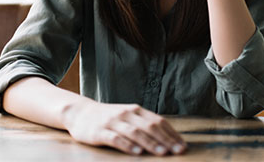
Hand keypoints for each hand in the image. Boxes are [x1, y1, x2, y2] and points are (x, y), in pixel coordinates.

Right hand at [61, 98, 186, 155]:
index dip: (172, 134)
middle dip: (166, 139)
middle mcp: (126, 114)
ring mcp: (113, 122)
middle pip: (150, 127)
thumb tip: (167, 137)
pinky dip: (128, 145)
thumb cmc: (109, 118)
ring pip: (135, 132)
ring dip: (150, 143)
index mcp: (136, 110)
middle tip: (178, 151)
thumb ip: (144, 124)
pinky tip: (137, 152)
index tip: (182, 146)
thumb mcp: (128, 116)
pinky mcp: (100, 131)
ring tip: (162, 152)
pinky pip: (116, 138)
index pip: (158, 121)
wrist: (81, 113)